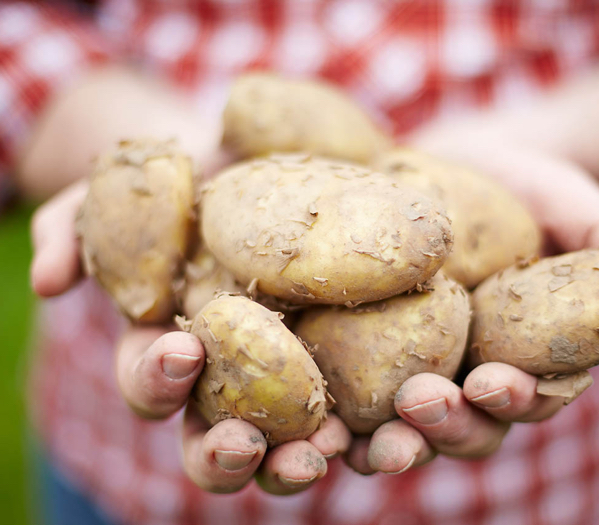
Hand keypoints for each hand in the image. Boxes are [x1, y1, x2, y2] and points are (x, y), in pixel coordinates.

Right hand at [30, 171, 350, 496]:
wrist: (248, 159)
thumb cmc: (179, 183)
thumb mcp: (120, 193)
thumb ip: (75, 229)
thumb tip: (45, 281)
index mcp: (171, 348)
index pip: (152, 383)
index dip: (157, 379)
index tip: (180, 352)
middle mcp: (226, 379)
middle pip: (216, 440)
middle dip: (226, 453)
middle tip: (247, 445)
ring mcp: (285, 376)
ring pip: (288, 442)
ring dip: (301, 458)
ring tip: (330, 450)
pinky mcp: (343, 358)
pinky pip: (358, 403)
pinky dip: (374, 420)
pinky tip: (400, 415)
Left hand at [346, 121, 598, 474]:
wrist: (434, 166)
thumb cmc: (508, 181)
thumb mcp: (556, 198)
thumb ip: (588, 232)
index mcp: (520, 354)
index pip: (529, 394)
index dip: (517, 399)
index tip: (493, 382)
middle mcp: (464, 376)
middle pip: (461, 425)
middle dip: (444, 425)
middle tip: (420, 405)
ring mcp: (405, 372)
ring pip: (398, 429)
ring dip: (380, 441)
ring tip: (357, 440)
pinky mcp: (351, 358)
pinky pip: (337, 399)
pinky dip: (324, 421)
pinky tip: (306, 423)